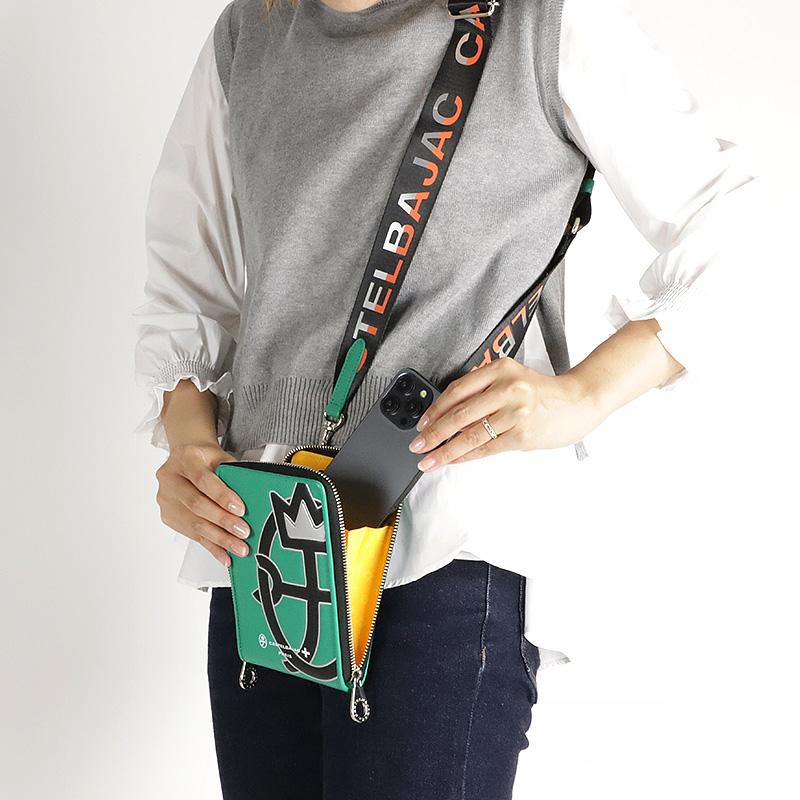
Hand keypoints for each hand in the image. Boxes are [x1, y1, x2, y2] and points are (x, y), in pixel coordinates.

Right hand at [155, 442, 249, 567]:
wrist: (186, 458)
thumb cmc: (205, 457)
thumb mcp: (221, 456)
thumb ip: (233, 473)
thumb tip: (253, 496)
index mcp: (185, 459)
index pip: (203, 479)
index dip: (222, 496)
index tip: (240, 510)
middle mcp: (170, 479)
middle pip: (197, 505)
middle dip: (223, 521)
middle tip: (243, 532)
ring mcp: (166, 499)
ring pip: (194, 523)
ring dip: (219, 539)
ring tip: (239, 548)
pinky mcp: (168, 516)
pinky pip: (192, 534)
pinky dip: (211, 547)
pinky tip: (224, 555)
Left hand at [407, 357, 603, 471]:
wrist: (580, 401)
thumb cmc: (543, 394)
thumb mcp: (512, 379)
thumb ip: (484, 392)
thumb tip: (447, 417)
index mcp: (501, 369)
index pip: (458, 390)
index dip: (435, 410)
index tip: (422, 424)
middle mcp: (507, 387)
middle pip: (460, 413)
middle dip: (434, 433)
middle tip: (418, 445)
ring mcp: (515, 412)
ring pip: (471, 434)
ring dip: (446, 450)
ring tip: (429, 460)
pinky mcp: (522, 434)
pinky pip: (486, 448)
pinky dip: (466, 456)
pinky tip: (453, 460)